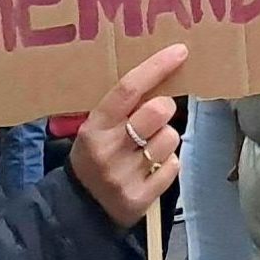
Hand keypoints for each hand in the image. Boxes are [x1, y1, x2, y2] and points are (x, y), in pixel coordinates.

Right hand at [69, 44, 185, 227]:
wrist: (80, 208)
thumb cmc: (95, 156)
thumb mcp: (96, 129)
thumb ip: (122, 108)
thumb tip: (162, 73)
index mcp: (94, 127)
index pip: (128, 89)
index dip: (156, 67)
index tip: (179, 52)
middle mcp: (108, 151)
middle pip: (157, 111)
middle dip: (165, 107)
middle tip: (158, 114)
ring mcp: (124, 176)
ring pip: (170, 138)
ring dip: (166, 138)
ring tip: (149, 148)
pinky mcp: (140, 198)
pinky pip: (173, 166)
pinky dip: (168, 164)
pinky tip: (151, 168)